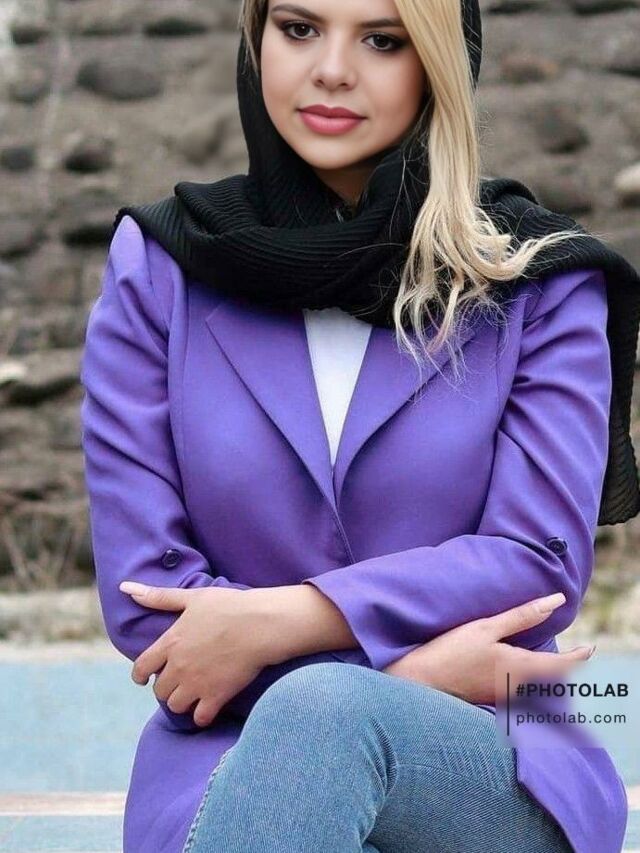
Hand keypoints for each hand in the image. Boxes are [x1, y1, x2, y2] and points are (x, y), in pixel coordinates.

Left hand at [119, 582, 276, 727]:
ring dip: (182, 701)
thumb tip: (126, 587)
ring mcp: (196, 684)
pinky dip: (202, 715)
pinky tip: (209, 707)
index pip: (141, 667)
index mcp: (170, 643)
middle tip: (179, 681)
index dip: (140, 676)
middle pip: (159, 690)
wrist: (259, 624)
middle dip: (166, 687)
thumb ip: (159, 597)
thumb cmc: (229, 606)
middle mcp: (178, 666)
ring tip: (193, 694)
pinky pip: (199, 718)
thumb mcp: (193, 597)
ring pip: (175, 706)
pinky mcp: (216, 696)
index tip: (143, 679)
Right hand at [381, 592, 594, 705]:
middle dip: (565, 670)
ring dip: (547, 678)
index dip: (579, 658)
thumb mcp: (486, 627)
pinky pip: (520, 694)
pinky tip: (519, 674)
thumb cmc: (451, 651)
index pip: (561, 666)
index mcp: (520, 667)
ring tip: (549, 663)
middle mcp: (517, 687)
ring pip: (537, 691)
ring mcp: (502, 696)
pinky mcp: (489, 698)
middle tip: (574, 655)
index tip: (589, 649)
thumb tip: (554, 600)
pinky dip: (529, 684)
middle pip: (552, 683)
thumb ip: (522, 615)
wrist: (420, 681)